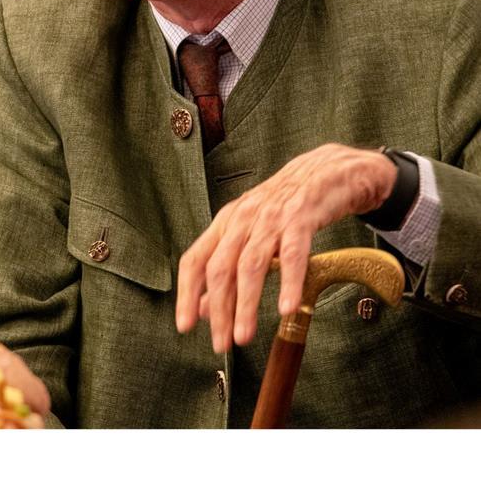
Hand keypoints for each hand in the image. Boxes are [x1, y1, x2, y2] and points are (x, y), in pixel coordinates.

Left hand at [175, 143, 396, 352]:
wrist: (327, 172)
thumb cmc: (286, 208)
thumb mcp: (250, 234)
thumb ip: (227, 269)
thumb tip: (204, 309)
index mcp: (225, 224)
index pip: (194, 260)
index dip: (187, 294)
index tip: (185, 326)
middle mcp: (242, 219)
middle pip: (220, 268)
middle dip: (218, 309)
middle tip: (221, 342)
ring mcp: (271, 217)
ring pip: (251, 264)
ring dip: (245, 304)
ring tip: (244, 335)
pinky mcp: (302, 217)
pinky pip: (293, 253)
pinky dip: (288, 282)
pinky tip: (286, 308)